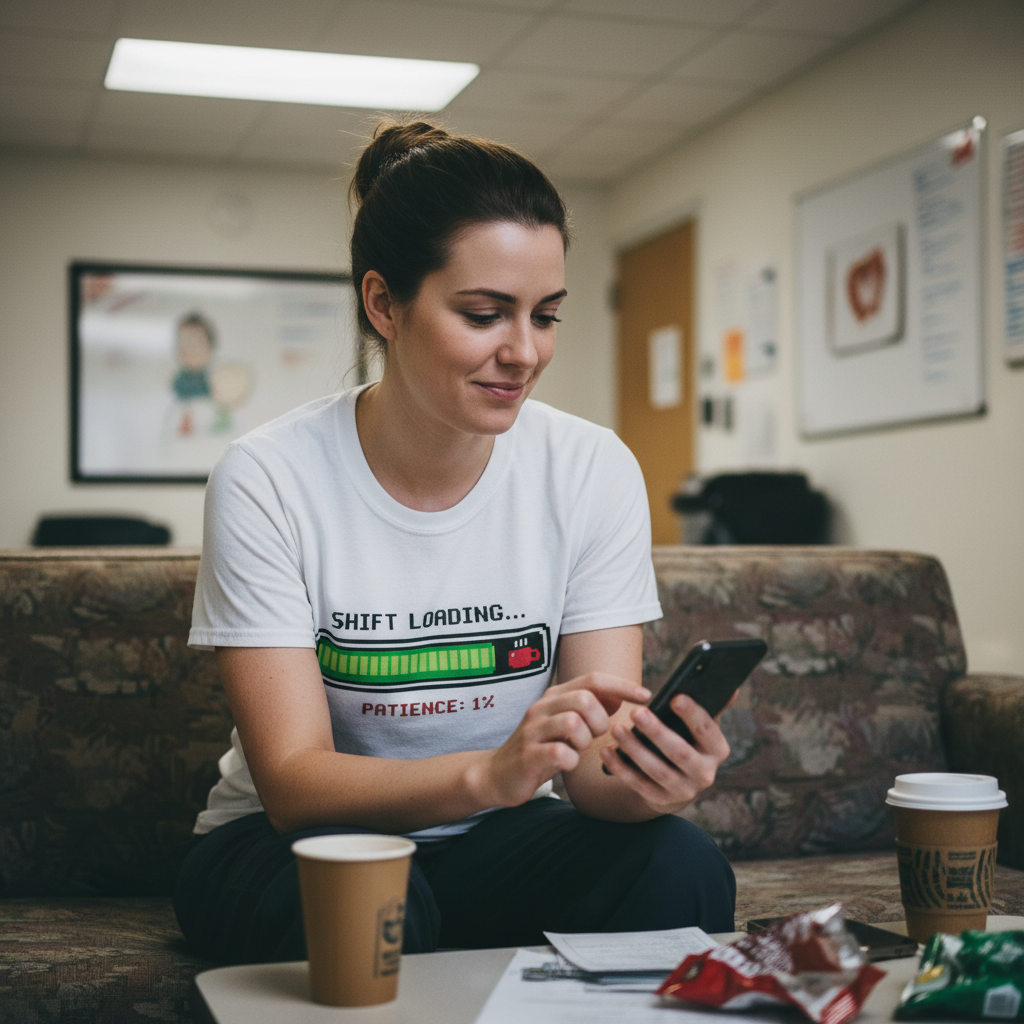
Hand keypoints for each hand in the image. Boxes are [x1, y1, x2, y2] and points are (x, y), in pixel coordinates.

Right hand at [472, 673, 650, 807]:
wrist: (497, 774)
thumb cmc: (539, 749)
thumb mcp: (564, 725)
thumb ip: (588, 709)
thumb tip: (618, 697)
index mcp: (554, 697)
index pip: (593, 679)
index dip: (622, 685)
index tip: (646, 695)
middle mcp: (542, 707)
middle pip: (584, 699)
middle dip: (600, 720)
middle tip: (593, 736)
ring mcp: (532, 730)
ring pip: (573, 723)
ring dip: (584, 740)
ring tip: (576, 749)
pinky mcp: (528, 755)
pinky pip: (560, 753)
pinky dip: (571, 760)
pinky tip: (567, 763)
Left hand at [597, 693, 730, 815]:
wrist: (676, 783)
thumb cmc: (687, 741)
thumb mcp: (701, 727)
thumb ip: (712, 706)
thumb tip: (733, 686)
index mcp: (717, 750)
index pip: (707, 730)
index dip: (692, 714)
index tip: (675, 697)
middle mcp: (705, 774)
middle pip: (680, 752)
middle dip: (657, 732)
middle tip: (636, 712)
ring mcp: (684, 791)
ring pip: (657, 770)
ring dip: (635, 749)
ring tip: (616, 729)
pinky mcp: (661, 801)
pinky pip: (638, 785)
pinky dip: (621, 768)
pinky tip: (607, 751)